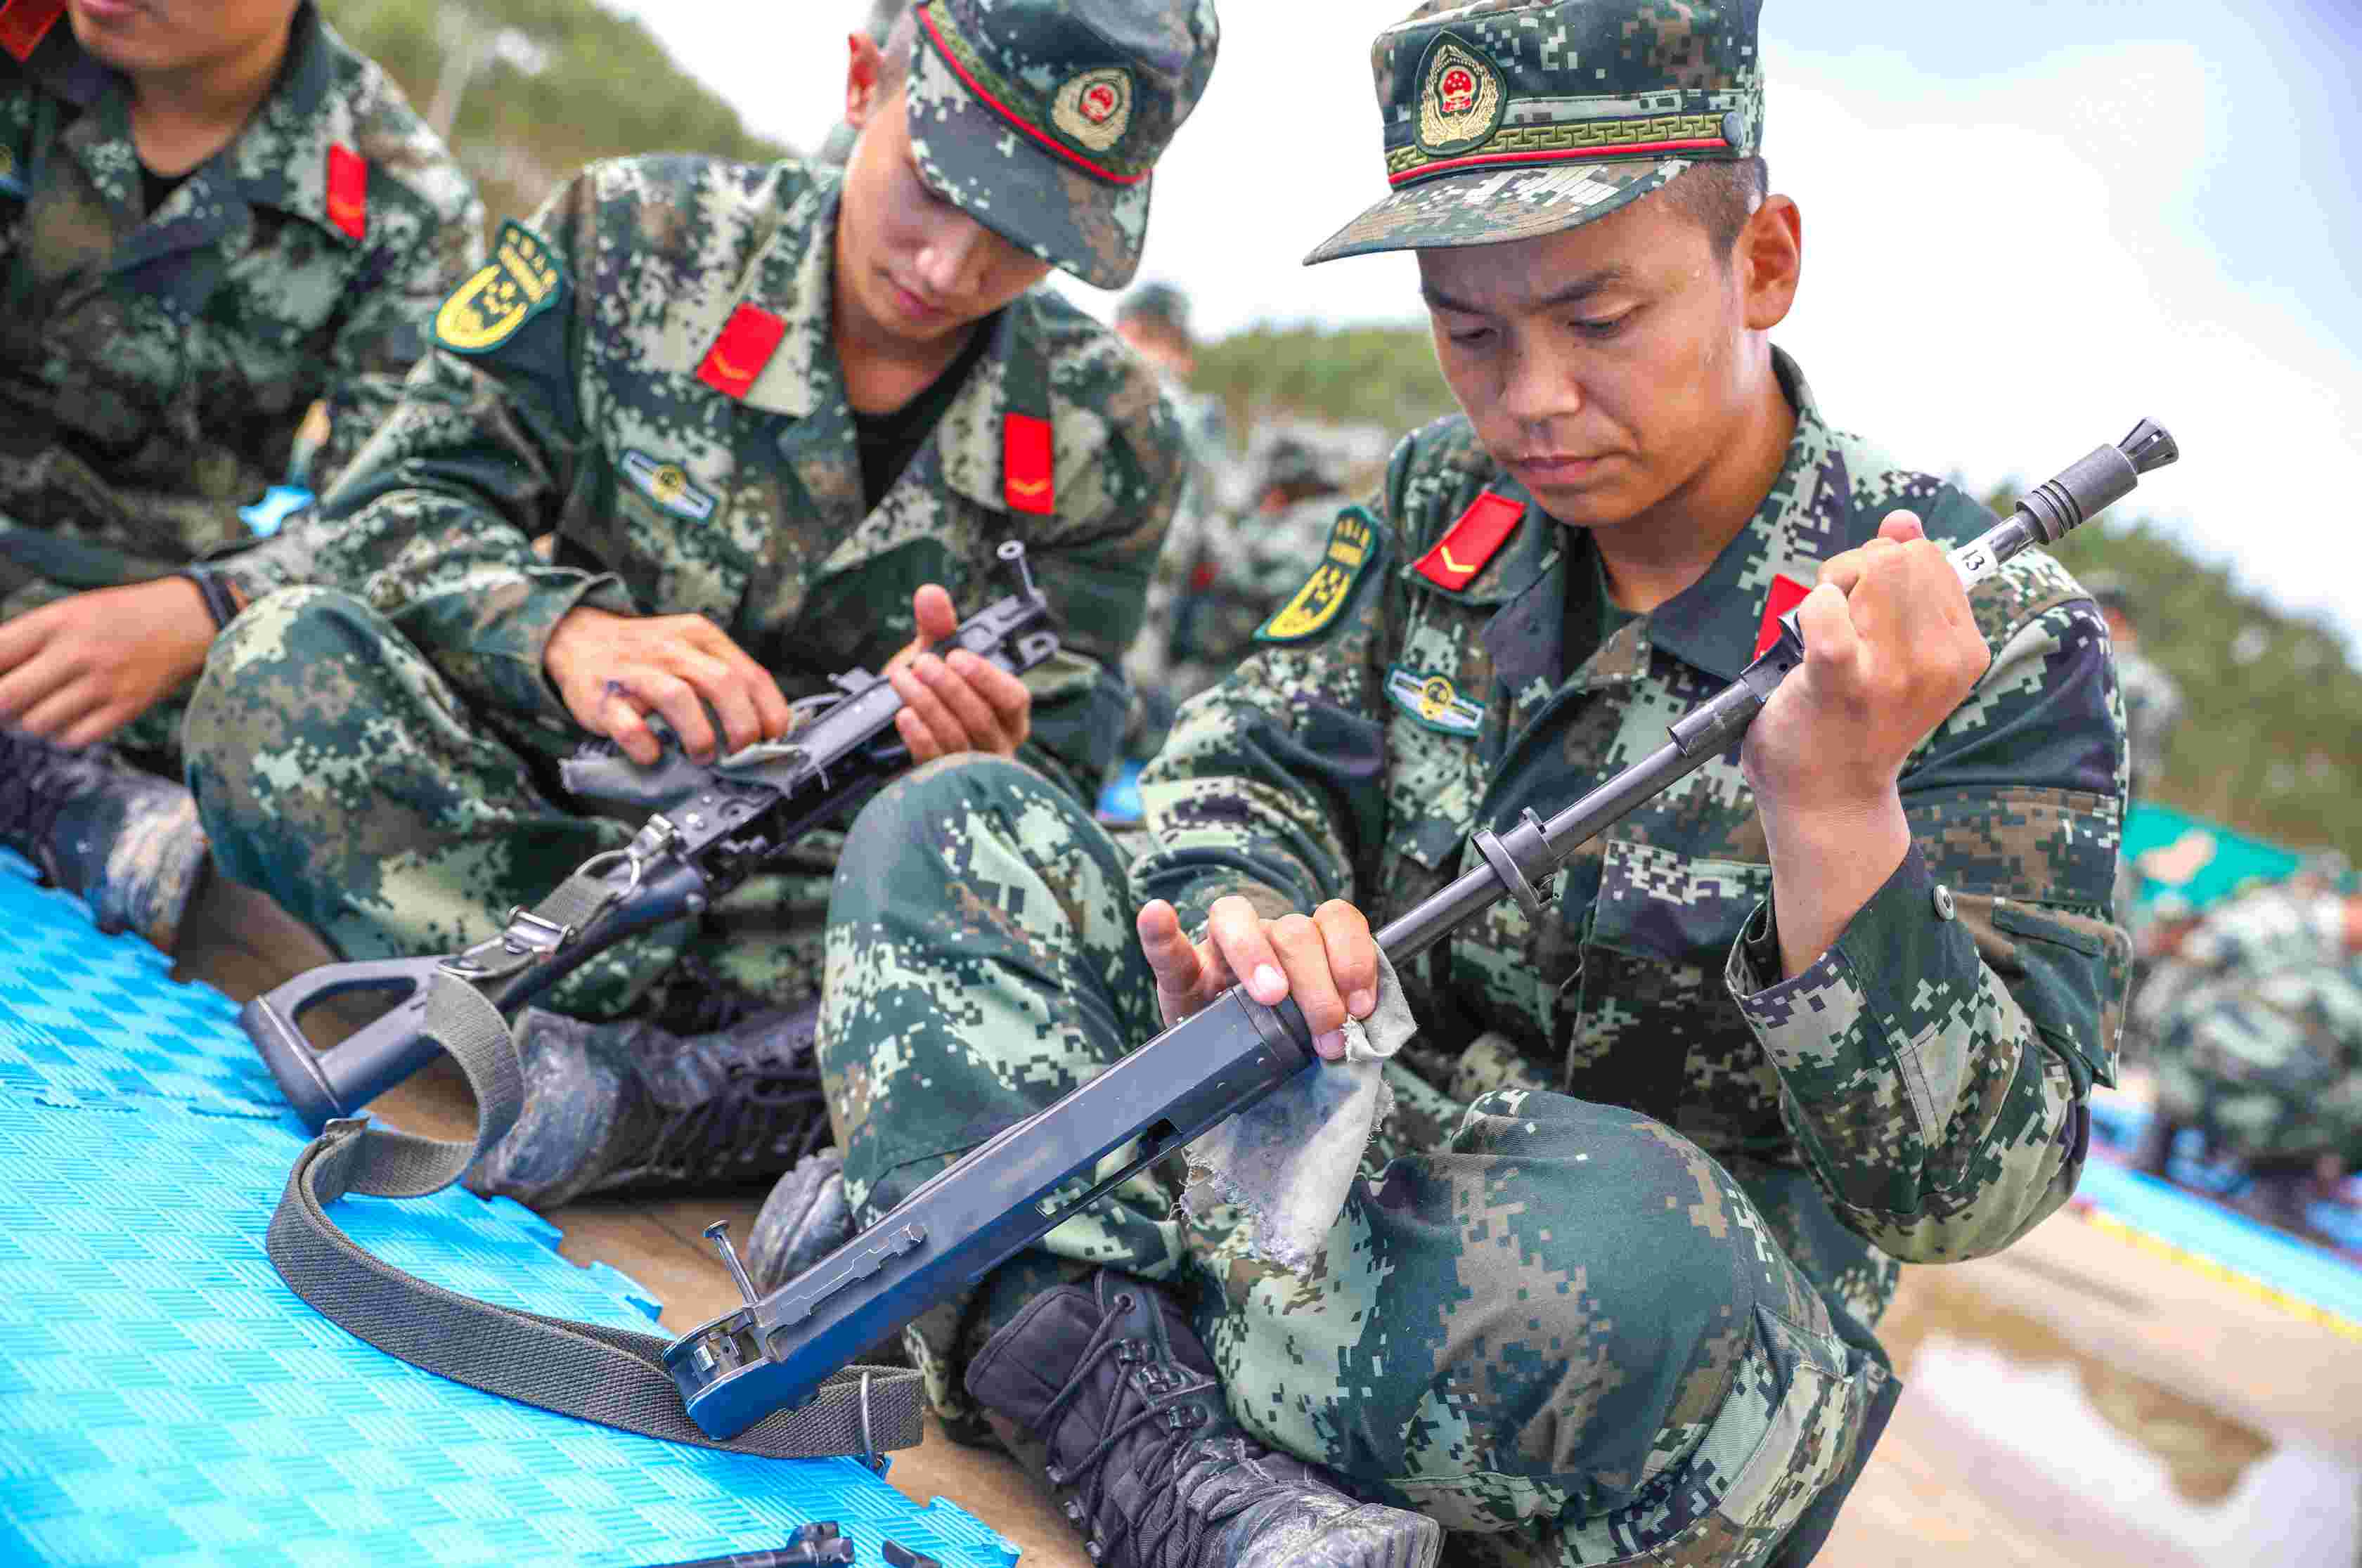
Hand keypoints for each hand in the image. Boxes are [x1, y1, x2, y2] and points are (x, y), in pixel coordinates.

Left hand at [0, 578, 216, 745]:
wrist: (185, 620)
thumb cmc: (119, 616)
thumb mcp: (69, 611)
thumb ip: (27, 639)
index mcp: (57, 622)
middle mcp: (77, 652)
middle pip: (7, 697)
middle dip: (0, 706)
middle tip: (8, 703)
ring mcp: (104, 683)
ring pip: (37, 724)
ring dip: (28, 723)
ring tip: (37, 710)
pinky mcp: (126, 707)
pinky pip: (74, 738)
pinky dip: (61, 735)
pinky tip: (67, 720)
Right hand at [544, 606, 792, 765]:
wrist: (578, 638)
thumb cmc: (647, 655)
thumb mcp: (691, 650)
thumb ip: (725, 679)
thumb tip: (763, 727)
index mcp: (700, 637)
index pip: (750, 673)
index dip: (770, 711)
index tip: (774, 738)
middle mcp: (671, 649)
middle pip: (722, 683)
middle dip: (741, 726)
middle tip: (741, 753)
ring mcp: (636, 671)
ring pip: (678, 698)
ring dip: (700, 735)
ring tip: (703, 756)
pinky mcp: (604, 697)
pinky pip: (628, 724)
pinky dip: (645, 744)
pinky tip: (654, 754)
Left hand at [885, 584, 1031, 761]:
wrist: (906, 730)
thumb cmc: (936, 691)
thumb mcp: (938, 656)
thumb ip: (940, 626)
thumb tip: (930, 594)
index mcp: (1010, 715)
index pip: (1013, 699)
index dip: (986, 677)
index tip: (956, 656)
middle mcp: (998, 743)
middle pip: (982, 719)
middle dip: (949, 688)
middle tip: (922, 663)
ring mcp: (971, 767)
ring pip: (956, 738)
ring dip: (928, 705)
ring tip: (904, 680)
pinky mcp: (943, 780)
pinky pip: (933, 761)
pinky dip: (918, 736)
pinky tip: (904, 714)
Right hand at [1135, 894, 1376, 1061]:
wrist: (1230, 1068)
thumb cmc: (1281, 1041)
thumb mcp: (1319, 1030)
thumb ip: (1341, 1018)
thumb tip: (1366, 1032)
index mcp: (1308, 946)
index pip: (1336, 919)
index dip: (1354, 956)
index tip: (1361, 1006)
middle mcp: (1266, 937)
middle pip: (1294, 932)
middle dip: (1318, 985)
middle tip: (1327, 1035)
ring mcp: (1218, 952)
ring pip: (1240, 923)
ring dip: (1259, 957)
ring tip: (1272, 997)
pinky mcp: (1180, 976)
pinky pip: (1168, 948)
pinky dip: (1161, 932)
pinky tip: (1157, 916)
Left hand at [1741, 511, 1991, 973]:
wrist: (1826, 798)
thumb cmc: (1853, 719)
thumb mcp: (1897, 648)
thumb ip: (1906, 580)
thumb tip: (1903, 520)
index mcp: (1963, 651)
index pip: (1931, 556)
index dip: (1887, 562)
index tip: (1864, 598)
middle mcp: (1939, 662)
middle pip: (1903, 554)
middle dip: (1860, 564)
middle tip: (1838, 609)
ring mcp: (1893, 674)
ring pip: (1871, 566)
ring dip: (1834, 582)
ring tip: (1823, 625)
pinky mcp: (1841, 684)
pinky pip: (1827, 611)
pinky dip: (1811, 608)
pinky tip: (1806, 634)